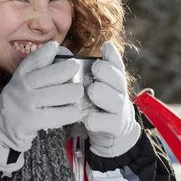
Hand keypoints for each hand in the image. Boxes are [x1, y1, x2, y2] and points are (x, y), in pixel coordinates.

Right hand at [0, 41, 83, 174]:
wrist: (0, 130)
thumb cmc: (19, 104)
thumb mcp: (22, 85)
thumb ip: (37, 73)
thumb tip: (62, 58)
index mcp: (19, 77)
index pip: (31, 62)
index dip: (44, 53)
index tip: (55, 47)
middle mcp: (21, 89)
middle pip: (44, 76)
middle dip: (63, 69)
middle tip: (75, 67)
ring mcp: (25, 105)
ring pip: (53, 95)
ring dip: (70, 92)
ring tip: (79, 91)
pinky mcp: (31, 122)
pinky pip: (55, 116)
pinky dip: (68, 113)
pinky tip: (76, 112)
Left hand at [84, 42, 140, 157]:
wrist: (111, 133)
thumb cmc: (96, 104)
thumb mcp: (93, 86)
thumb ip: (83, 71)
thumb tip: (60, 51)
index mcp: (114, 81)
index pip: (117, 65)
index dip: (112, 56)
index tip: (105, 47)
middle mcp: (119, 93)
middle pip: (118, 80)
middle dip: (107, 72)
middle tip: (95, 68)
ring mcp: (119, 111)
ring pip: (115, 100)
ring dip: (103, 94)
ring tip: (92, 91)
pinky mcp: (115, 127)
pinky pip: (108, 123)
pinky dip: (97, 120)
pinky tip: (87, 118)